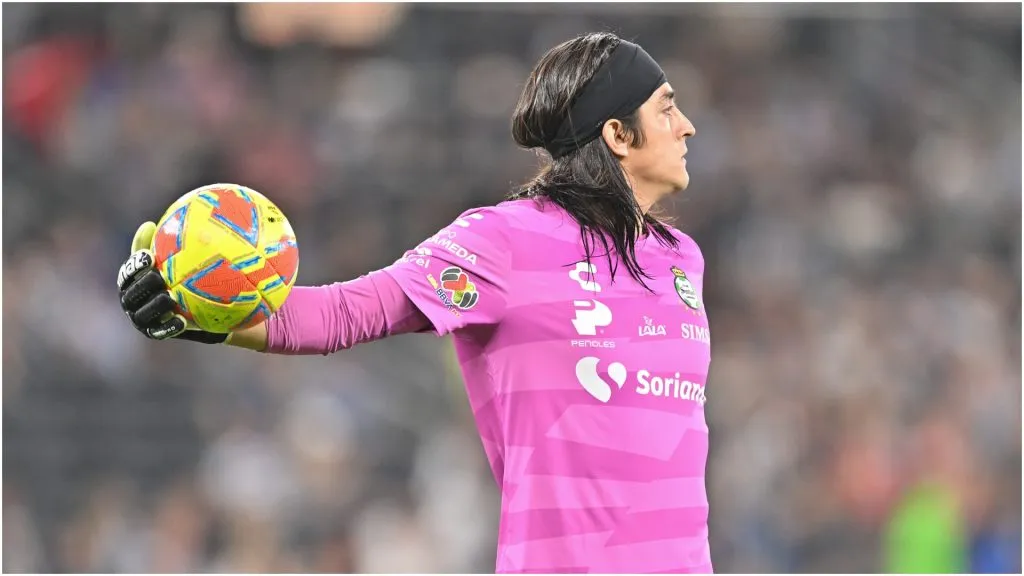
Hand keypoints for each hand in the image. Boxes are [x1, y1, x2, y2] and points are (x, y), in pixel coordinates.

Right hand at [117, 221, 227, 343]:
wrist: (205, 308)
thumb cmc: (187, 278)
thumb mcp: (177, 260)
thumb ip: (164, 245)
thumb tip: (150, 223)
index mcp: (133, 281)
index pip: (128, 272)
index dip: (135, 265)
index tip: (149, 256)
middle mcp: (132, 301)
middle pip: (132, 293)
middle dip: (143, 284)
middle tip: (159, 276)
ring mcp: (143, 319)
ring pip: (143, 314)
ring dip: (155, 305)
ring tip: (169, 297)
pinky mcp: (156, 333)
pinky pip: (160, 331)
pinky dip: (169, 326)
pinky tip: (183, 321)